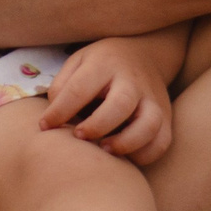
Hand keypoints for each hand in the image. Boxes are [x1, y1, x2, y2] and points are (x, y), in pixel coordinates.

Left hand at [37, 33, 184, 166]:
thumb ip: (62, 86)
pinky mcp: (166, 116)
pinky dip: (144, 154)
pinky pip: (161, 141)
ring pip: (149, 124)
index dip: (59, 112)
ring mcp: (153, 98)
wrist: (145, 53)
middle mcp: (132, 81)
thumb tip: (52, 121)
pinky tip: (124, 156)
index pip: (80, 89)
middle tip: (78, 136)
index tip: (45, 126)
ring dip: (125, 143)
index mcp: (105, 64)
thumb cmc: (102, 65)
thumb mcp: (78, 61)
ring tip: (105, 150)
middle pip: (120, 104)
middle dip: (96, 126)